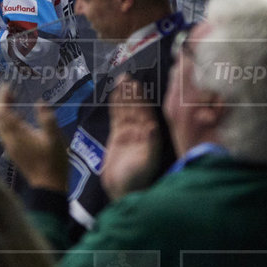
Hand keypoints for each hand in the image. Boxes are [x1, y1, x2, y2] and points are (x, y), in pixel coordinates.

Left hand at [0, 85, 67, 192]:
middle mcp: (9, 140)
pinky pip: (5, 132)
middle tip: (11, 91)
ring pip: (0, 125)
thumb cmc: (53, 162)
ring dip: (4, 112)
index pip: (2, 112)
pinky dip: (8, 121)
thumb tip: (40, 102)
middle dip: (2, 103)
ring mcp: (10, 147)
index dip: (2, 98)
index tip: (7, 86)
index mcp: (17, 134)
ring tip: (14, 101)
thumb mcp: (55, 138)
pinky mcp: (14, 152)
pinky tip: (20, 119)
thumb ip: (47, 119)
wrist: (48, 186)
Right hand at [100, 75, 162, 200]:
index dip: (142, 99)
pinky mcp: (118, 136)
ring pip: (126, 110)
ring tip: (121, 80)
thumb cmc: (135, 180)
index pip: (146, 113)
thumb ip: (149, 145)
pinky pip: (116, 117)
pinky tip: (114, 94)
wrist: (121, 190)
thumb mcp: (144, 163)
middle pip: (136, 108)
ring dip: (124, 95)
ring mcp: (129, 133)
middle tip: (128, 76)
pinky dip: (115, 105)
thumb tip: (152, 128)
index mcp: (150, 136)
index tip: (137, 85)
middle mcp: (141, 132)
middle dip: (132, 93)